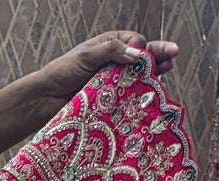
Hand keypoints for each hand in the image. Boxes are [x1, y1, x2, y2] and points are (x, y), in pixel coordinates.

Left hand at [45, 31, 178, 101]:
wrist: (45, 99)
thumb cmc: (62, 72)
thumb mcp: (86, 56)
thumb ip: (111, 51)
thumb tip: (137, 52)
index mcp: (110, 45)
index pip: (135, 42)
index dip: (140, 47)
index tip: (141, 54)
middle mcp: (115, 62)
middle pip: (143, 56)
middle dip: (159, 55)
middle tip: (173, 55)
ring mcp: (114, 81)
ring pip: (140, 76)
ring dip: (154, 74)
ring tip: (168, 70)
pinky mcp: (112, 99)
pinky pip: (130, 95)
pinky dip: (142, 94)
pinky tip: (153, 94)